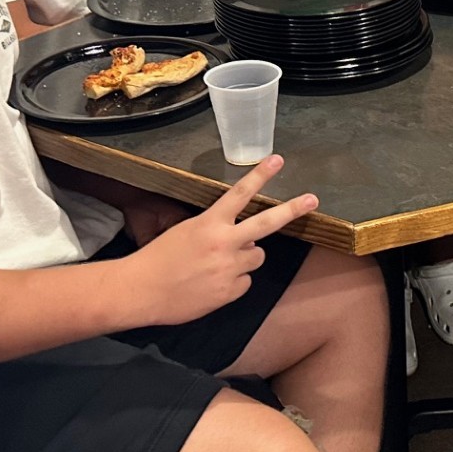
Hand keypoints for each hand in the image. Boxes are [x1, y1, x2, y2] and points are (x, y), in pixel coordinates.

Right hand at [123, 157, 318, 326]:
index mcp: (209, 224)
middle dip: (292, 210)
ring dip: (245, 258)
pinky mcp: (230, 291)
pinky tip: (211, 284)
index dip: (260, 176)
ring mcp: (229, 268)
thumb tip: (240, 239)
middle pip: (266, 223)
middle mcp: (224, 243)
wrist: (140, 291)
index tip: (277, 160)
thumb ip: (215, 230)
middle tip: (312, 200)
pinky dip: (233, 282)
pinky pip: (245, 282)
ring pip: (257, 256)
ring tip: (218, 264)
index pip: (239, 194)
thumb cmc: (158, 258)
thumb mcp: (184, 232)